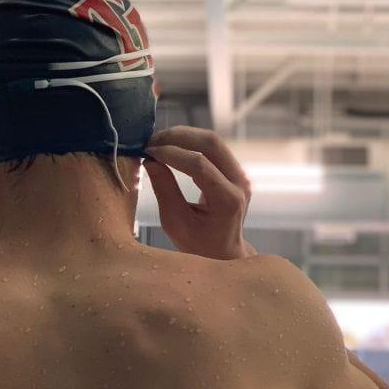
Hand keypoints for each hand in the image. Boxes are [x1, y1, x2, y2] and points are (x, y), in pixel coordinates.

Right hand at [142, 127, 255, 260]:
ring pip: (213, 140)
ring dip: (183, 136)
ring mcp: (241, 175)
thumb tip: (150, 160)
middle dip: (177, 136)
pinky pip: (213, 147)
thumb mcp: (176, 224)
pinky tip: (170, 147)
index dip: (171, 154)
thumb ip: (165, 191)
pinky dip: (190, 142)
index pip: (200, 164)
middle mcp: (240, 183)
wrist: (223, 252)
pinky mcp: (235, 170)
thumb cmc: (199, 245)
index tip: (147, 152)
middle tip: (150, 141)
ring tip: (157, 143)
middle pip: (211, 143)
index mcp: (228, 200)